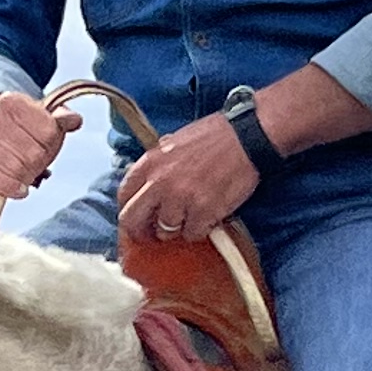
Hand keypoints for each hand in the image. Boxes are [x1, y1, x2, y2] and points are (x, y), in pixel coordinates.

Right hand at [0, 89, 71, 203]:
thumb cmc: (20, 133)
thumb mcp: (44, 121)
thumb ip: (61, 118)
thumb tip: (74, 120)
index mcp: (11, 102)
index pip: (47, 130)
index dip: (50, 143)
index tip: (44, 144)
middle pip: (33, 153)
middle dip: (38, 162)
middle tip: (33, 162)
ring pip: (16, 168)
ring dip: (25, 176)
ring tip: (23, 172)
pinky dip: (9, 188)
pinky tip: (18, 188)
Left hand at [116, 113, 259, 246]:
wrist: (247, 138)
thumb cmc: (216, 136)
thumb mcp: (175, 141)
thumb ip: (159, 162)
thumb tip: (151, 179)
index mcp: (150, 162)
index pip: (124, 194)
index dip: (129, 209)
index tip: (137, 216)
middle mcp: (160, 182)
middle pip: (132, 220)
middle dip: (140, 231)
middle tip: (151, 234)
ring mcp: (181, 199)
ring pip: (165, 231)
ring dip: (176, 230)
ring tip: (188, 220)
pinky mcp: (203, 212)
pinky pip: (192, 234)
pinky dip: (199, 230)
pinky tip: (207, 219)